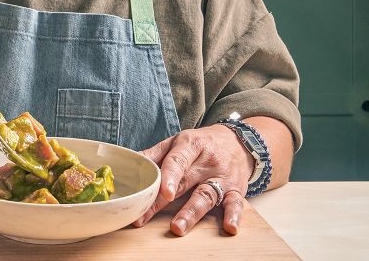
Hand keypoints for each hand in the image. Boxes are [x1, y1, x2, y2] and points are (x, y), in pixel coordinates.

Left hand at [133, 125, 252, 235]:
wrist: (238, 141)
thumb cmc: (202, 144)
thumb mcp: (178, 141)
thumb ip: (156, 154)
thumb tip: (131, 161)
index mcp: (190, 145)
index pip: (177, 161)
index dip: (168, 176)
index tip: (162, 192)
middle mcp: (206, 162)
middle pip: (184, 183)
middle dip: (162, 202)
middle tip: (144, 218)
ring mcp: (222, 177)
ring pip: (206, 195)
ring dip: (192, 212)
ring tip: (177, 227)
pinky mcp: (237, 190)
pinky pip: (236, 203)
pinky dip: (233, 216)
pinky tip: (229, 228)